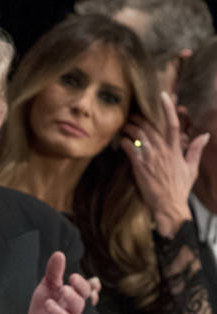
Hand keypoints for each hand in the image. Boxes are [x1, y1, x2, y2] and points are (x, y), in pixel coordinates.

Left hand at [24, 251, 97, 313]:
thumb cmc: (46, 305)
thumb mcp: (48, 286)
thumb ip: (54, 272)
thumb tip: (59, 254)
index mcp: (73, 299)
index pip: (84, 292)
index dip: (81, 285)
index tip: (72, 276)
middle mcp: (71, 313)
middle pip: (79, 306)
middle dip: (73, 297)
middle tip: (63, 288)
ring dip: (59, 312)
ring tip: (48, 303)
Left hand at [121, 91, 208, 237]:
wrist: (169, 205)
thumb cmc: (180, 188)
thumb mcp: (192, 168)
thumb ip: (195, 149)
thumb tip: (205, 135)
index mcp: (176, 149)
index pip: (173, 124)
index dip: (168, 108)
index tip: (164, 96)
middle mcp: (163, 151)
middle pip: (150, 127)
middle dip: (139, 118)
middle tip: (132, 113)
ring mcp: (150, 159)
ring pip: (138, 136)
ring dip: (130, 127)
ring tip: (124, 124)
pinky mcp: (139, 167)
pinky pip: (130, 150)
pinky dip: (124, 142)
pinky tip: (120, 139)